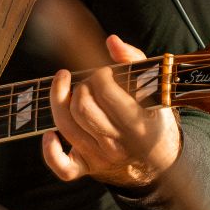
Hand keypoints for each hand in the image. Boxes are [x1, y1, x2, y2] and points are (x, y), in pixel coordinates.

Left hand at [43, 35, 180, 187]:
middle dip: (81, 87)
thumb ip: (134, 59)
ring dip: (60, 101)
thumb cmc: (153, 115)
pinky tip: (49, 134)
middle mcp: (118, 145)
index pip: (106, 93)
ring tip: (70, 88)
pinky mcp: (87, 168)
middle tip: (90, 83)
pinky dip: (50, 151)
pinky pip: (62, 167)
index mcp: (139, 124)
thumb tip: (111, 41)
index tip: (104, 73)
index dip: (100, 76)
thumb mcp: (154, 87)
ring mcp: (101, 158)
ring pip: (66, 127)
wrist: (160, 159)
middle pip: (81, 108)